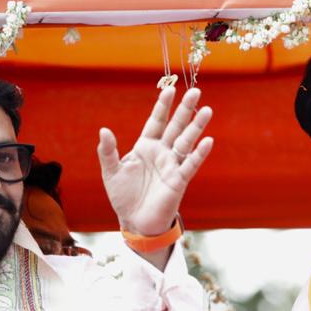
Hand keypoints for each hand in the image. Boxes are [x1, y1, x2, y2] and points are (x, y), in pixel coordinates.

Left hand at [97, 86, 212, 235]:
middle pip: (176, 126)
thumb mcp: (111, 172)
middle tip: (196, 91)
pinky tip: (207, 141)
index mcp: (145, 146)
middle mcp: (162, 152)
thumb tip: (103, 130)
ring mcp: (172, 165)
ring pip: (186, 141)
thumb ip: (108, 151)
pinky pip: (190, 165)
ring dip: (197, 126)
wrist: (135, 221)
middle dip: (185, 109)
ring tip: (207, 110)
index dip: (163, 106)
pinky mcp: (179, 180)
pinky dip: (199, 153)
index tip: (170, 89)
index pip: (157, 121)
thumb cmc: (123, 196)